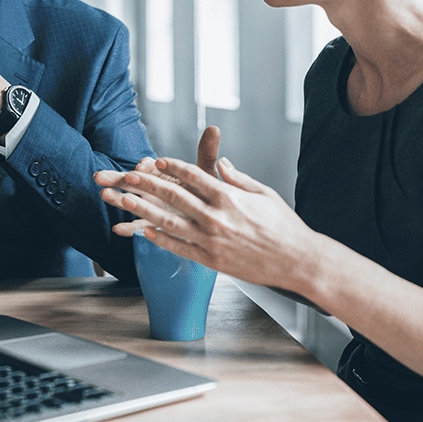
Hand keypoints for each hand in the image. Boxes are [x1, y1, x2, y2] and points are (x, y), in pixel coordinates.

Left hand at [95, 151, 319, 291]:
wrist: (297, 261)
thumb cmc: (283, 225)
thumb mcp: (263, 193)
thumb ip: (237, 178)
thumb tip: (221, 163)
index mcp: (229, 197)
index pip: (193, 176)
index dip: (172, 167)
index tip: (156, 160)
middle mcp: (216, 217)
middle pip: (174, 196)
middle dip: (148, 184)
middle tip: (127, 176)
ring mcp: (211, 240)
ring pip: (169, 222)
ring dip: (144, 210)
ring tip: (125, 201)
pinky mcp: (211, 260)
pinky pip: (180, 248)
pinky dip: (161, 240)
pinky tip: (144, 232)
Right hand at [111, 126, 222, 237]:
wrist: (206, 214)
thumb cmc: (204, 190)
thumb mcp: (205, 172)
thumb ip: (206, 153)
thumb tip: (213, 129)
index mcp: (162, 173)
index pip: (151, 167)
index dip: (145, 166)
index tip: (142, 165)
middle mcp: (153, 188)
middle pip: (132, 181)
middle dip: (116, 178)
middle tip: (100, 176)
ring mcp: (150, 206)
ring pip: (130, 202)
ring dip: (117, 199)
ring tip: (104, 195)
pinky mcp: (152, 222)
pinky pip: (138, 226)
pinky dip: (128, 228)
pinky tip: (117, 229)